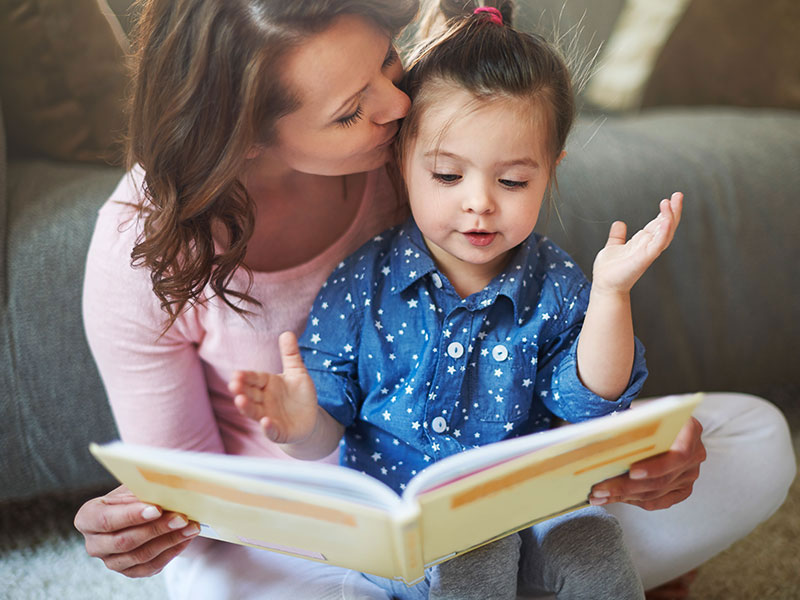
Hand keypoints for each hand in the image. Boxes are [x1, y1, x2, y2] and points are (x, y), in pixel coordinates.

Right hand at [74, 484, 199, 576]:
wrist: (136, 512)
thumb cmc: (132, 496)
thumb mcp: (132, 487)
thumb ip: (142, 489)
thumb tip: (164, 488)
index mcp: (88, 518)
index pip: (105, 520)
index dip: (131, 516)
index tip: (156, 508)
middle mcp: (94, 543)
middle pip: (124, 541)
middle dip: (156, 529)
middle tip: (180, 518)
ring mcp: (111, 561)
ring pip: (140, 555)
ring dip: (169, 540)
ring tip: (190, 526)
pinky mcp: (129, 571)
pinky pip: (150, 566)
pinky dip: (171, 551)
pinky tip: (185, 538)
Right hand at [229, 331, 319, 443]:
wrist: (310, 419)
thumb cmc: (299, 394)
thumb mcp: (297, 372)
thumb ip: (290, 355)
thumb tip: (287, 332)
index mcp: (267, 384)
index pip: (254, 378)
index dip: (246, 377)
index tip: (237, 374)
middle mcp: (264, 400)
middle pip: (250, 394)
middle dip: (241, 390)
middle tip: (233, 385)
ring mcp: (269, 416)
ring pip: (254, 412)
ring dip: (246, 407)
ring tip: (240, 401)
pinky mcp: (279, 432)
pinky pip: (271, 430)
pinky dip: (267, 427)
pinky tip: (265, 422)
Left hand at [589, 416, 705, 509]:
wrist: (662, 422)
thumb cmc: (650, 415)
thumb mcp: (643, 413)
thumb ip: (631, 423)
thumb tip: (605, 436)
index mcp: (690, 430)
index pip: (679, 454)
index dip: (655, 466)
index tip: (631, 471)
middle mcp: (695, 454)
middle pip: (662, 479)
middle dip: (627, 486)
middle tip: (600, 488)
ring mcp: (690, 474)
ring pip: (656, 493)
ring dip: (624, 495)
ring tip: (599, 495)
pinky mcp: (682, 489)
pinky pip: (658, 501)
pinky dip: (633, 500)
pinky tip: (613, 498)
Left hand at [592, 192, 682, 293]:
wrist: (604, 286)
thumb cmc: (609, 270)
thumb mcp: (613, 247)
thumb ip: (618, 236)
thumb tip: (619, 223)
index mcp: (642, 242)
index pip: (658, 224)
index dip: (665, 212)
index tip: (671, 198)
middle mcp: (648, 246)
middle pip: (666, 226)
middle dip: (674, 211)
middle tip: (678, 195)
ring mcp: (648, 253)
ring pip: (665, 233)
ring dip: (669, 217)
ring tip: (670, 202)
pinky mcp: (644, 259)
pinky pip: (658, 244)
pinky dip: (663, 232)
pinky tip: (666, 220)